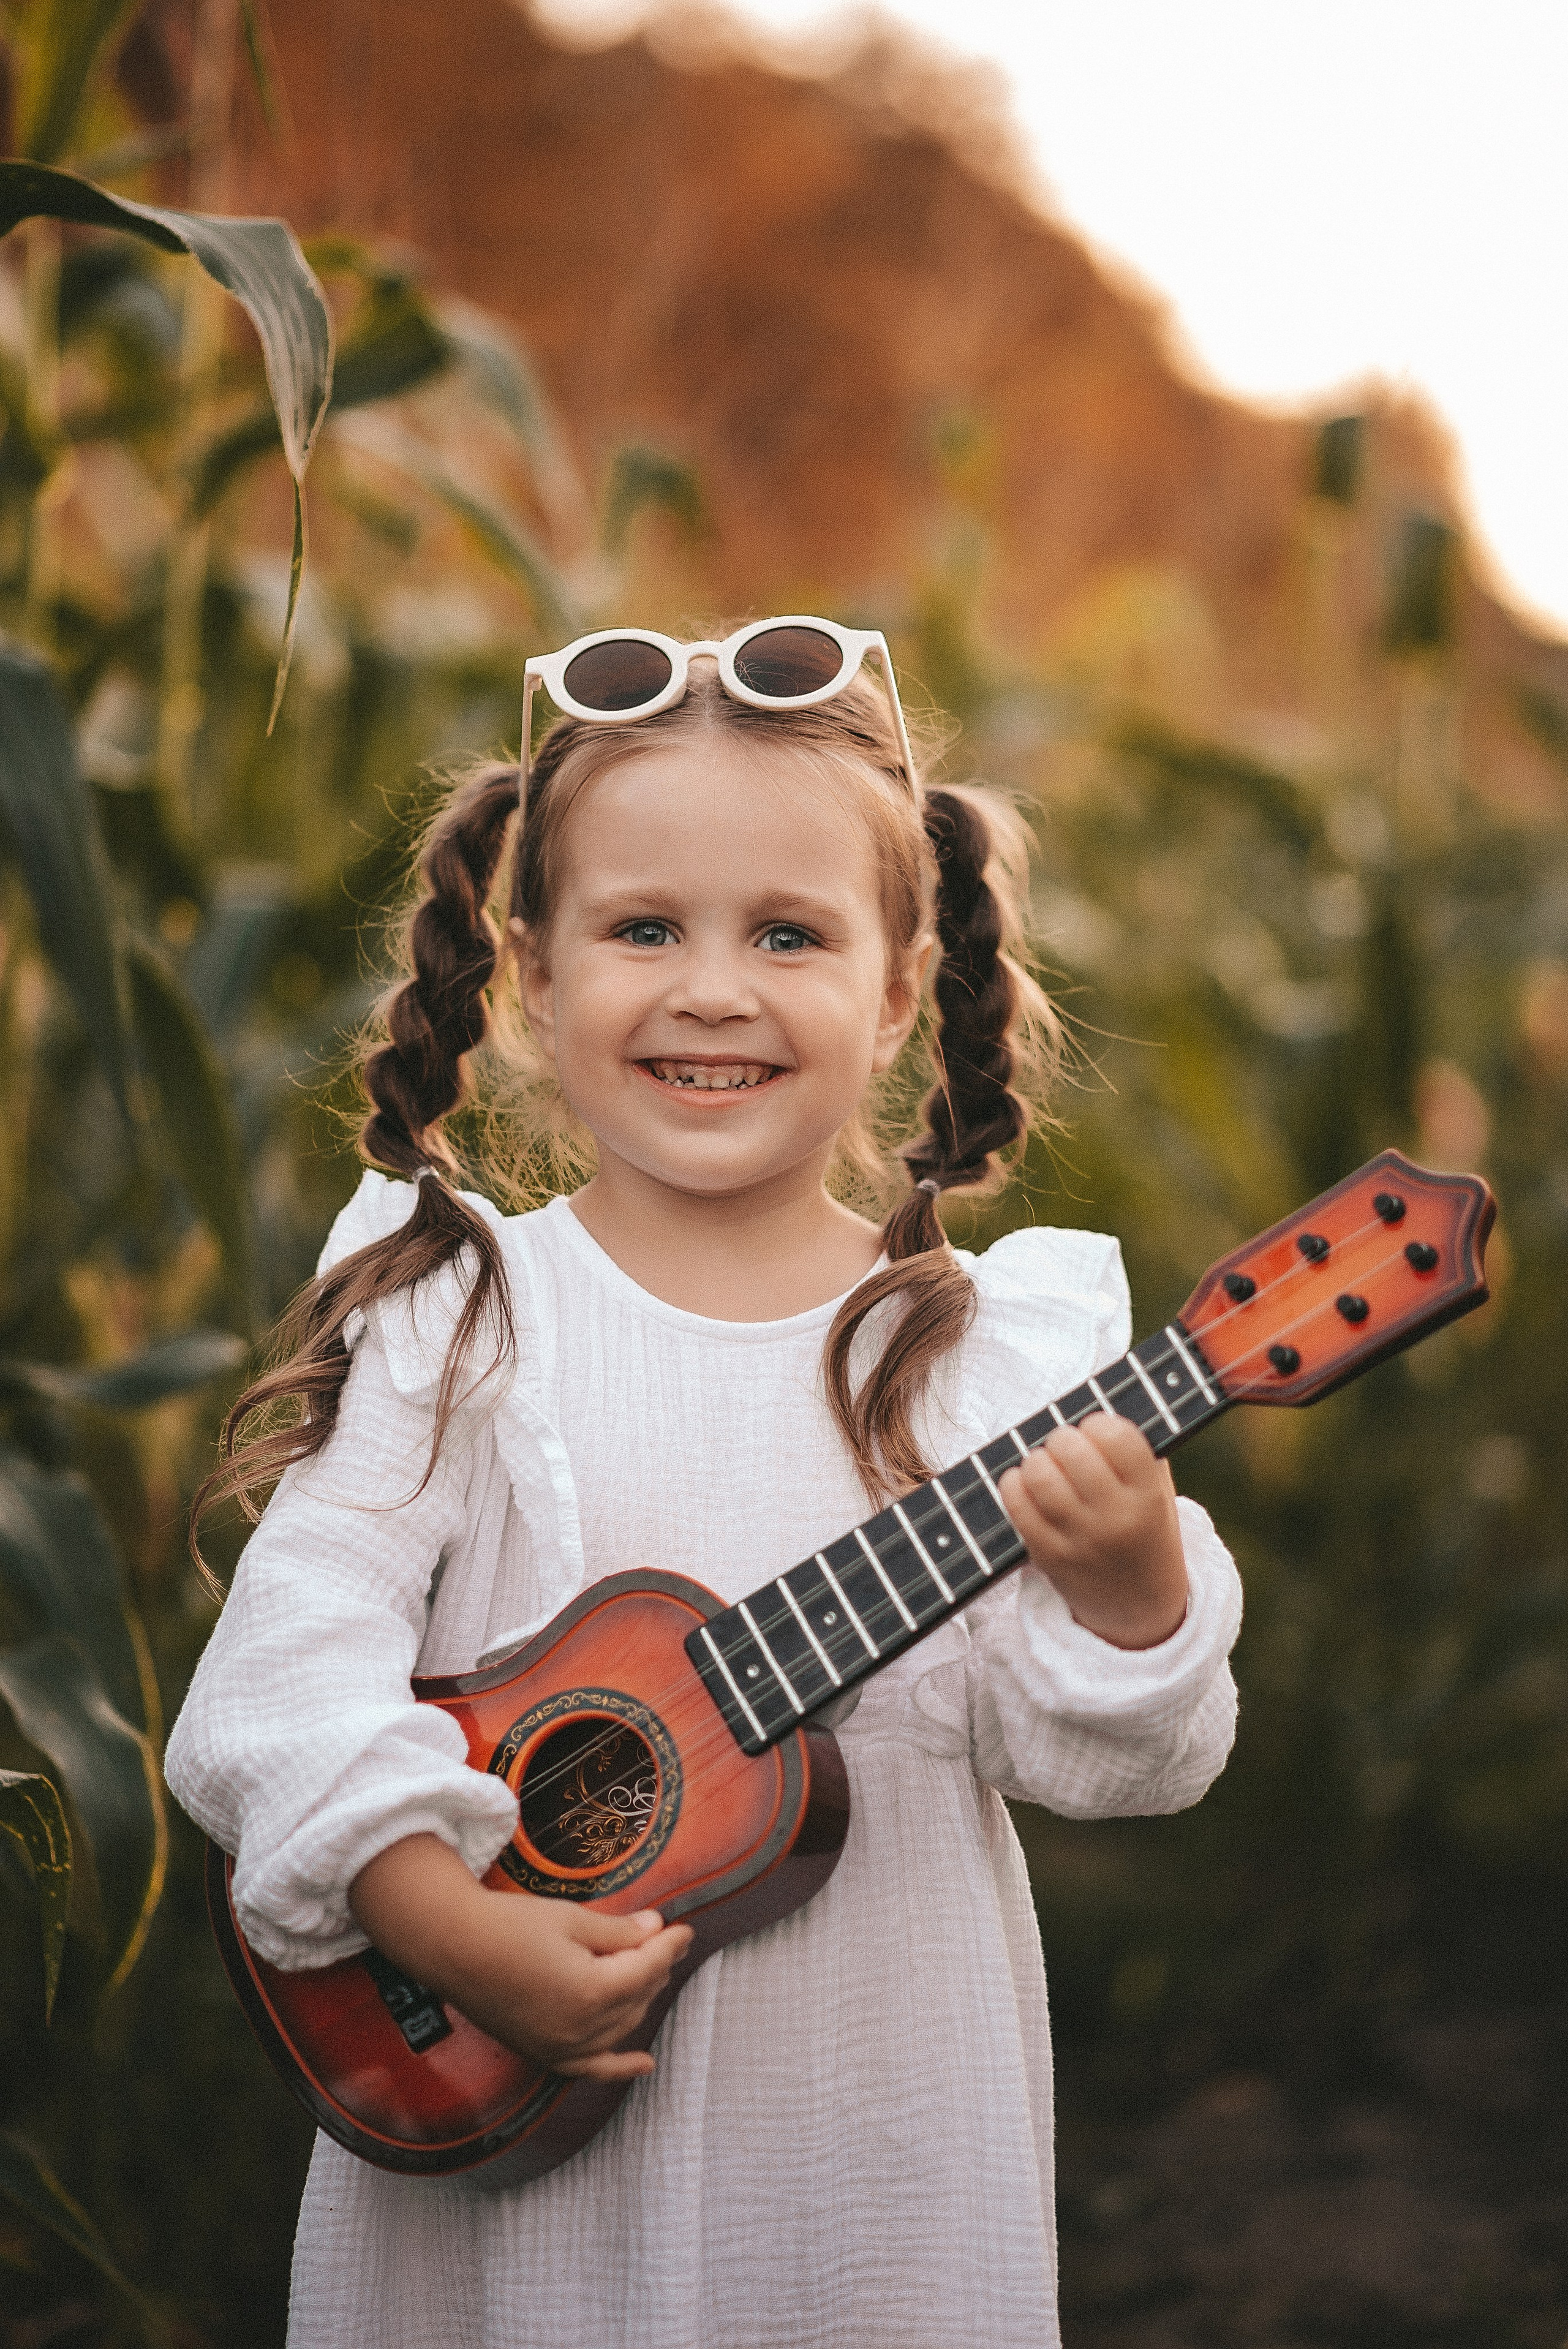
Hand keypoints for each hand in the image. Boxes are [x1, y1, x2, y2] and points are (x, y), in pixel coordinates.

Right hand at [349, 1833, 694, 2080]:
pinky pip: (591, 2068)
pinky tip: (644, 2065)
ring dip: (640, 2000)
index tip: (684, 1929)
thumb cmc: (509, 1926)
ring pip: (621, 2028)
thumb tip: (656, 1929)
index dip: (669, 1945)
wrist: (451, 1946)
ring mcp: (561, 2047)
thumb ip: (619, 1932)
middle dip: (655, 1967)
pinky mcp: (542, 2053)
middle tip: (664, 1940)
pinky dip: (619, 2067)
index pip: (647, 1968)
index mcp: (592, 1992)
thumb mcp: (572, 1920)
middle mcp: (581, 2030)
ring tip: (650, 1974)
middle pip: (637, 1998)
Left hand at [998, 1410, 1188, 1649]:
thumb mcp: (1158, 1491)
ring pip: (1038, 1475)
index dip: (1098, 1423)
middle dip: (1062, 1438)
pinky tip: (1025, 1483)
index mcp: (1149, 1496)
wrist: (1141, 1607)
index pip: (1116, 1436)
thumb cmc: (1145, 1528)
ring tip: (1045, 1465)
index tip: (1096, 1430)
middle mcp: (1116, 1519)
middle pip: (1070, 1449)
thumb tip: (1097, 1399)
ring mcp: (1080, 1541)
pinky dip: (1014, 1483)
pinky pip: (1016, 1505)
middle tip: (1066, 1447)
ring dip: (1036, 1460)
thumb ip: (1137, 1450)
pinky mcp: (1048, 1557)